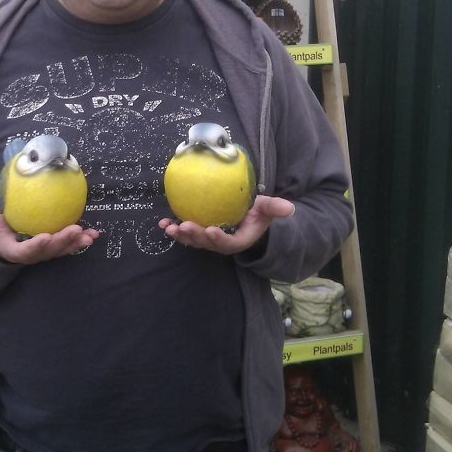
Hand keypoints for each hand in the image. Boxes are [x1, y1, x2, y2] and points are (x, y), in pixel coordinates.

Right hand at [0, 209, 98, 263]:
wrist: (0, 241)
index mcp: (15, 252)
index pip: (26, 251)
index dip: (36, 246)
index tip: (45, 237)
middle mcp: (32, 254)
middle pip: (49, 251)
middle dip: (63, 242)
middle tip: (75, 230)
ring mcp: (44, 251)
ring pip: (62, 249)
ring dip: (76, 243)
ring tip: (90, 235)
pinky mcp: (53, 245)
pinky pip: (67, 243)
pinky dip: (80, 239)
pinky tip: (94, 233)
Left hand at [158, 194, 294, 253]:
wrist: (247, 218)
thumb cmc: (257, 213)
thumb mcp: (267, 209)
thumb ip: (275, 208)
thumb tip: (289, 208)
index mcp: (238, 240)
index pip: (229, 244)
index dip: (219, 240)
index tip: (211, 230)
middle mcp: (221, 243)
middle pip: (207, 244)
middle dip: (195, 237)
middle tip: (184, 227)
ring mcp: (208, 239)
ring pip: (193, 241)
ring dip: (180, 235)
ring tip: (169, 227)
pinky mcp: (199, 233)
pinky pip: (185, 233)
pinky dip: (173, 229)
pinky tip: (162, 223)